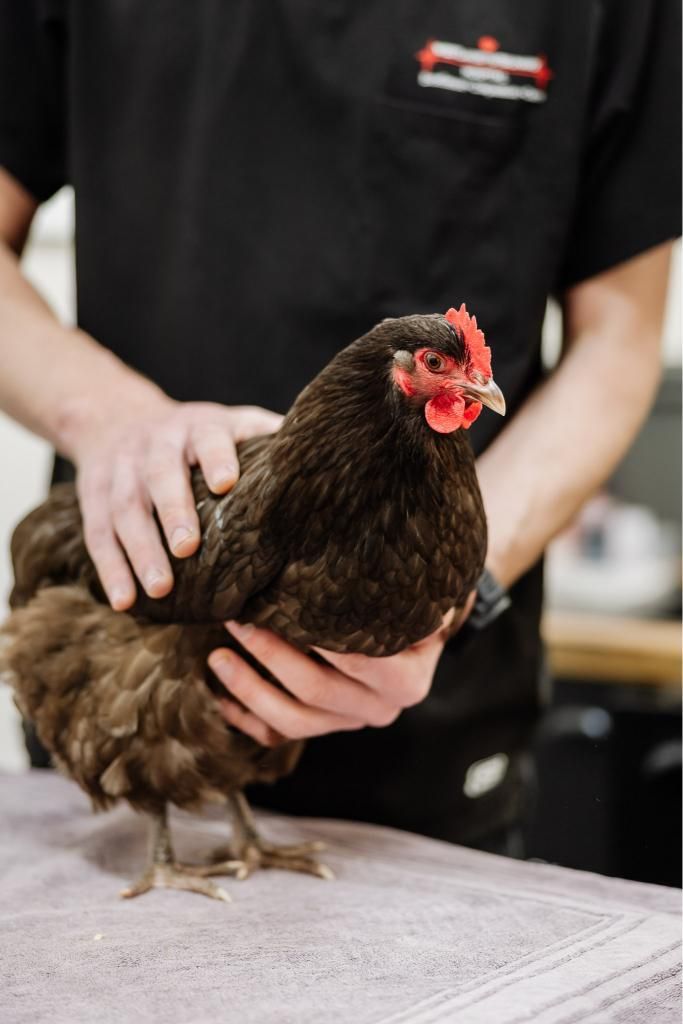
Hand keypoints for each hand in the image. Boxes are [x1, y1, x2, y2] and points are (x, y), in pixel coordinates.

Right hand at [72, 398, 281, 609]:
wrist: (115, 418)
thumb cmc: (196, 436)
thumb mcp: (231, 424)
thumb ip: (267, 440)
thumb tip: (328, 457)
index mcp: (198, 426)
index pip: (208, 438)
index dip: (217, 457)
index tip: (225, 483)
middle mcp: (156, 444)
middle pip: (160, 475)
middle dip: (173, 510)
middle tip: (188, 548)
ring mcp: (121, 470)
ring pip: (125, 509)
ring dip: (140, 550)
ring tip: (160, 589)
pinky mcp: (93, 496)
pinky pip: (98, 534)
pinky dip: (110, 569)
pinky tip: (124, 601)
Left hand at [209, 595, 474, 745]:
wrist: (414, 637)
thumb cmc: (408, 605)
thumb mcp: (415, 596)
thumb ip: (396, 585)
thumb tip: (373, 557)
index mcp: (407, 681)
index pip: (360, 662)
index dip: (320, 639)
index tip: (284, 607)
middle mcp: (381, 709)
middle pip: (317, 690)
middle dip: (271, 655)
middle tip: (237, 620)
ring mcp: (349, 723)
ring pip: (293, 721)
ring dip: (250, 690)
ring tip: (217, 657)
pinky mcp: (324, 728)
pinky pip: (278, 735)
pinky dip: (247, 719)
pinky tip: (219, 698)